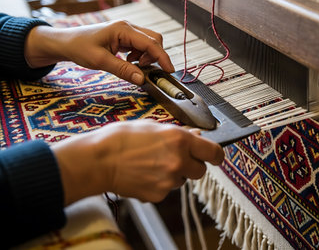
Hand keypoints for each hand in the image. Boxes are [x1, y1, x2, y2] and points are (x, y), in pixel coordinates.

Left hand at [24, 20, 174, 84]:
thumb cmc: (80, 48)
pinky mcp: (125, 36)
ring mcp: (127, 30)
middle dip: (155, 56)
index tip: (170, 71)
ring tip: (133, 66)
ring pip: (149, 42)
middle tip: (144, 70)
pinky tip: (129, 61)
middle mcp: (128, 27)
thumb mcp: (100, 61)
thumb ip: (123, 70)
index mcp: (123, 29)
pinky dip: (141, 55)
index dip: (162, 57)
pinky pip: (141, 45)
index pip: (151, 43)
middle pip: (155, 39)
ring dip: (147, 56)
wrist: (66, 42)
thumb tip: (143, 79)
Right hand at [52, 120, 223, 204]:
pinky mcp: (158, 195)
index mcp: (180, 140)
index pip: (214, 152)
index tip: (214, 156)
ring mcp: (169, 181)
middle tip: (176, 158)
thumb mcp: (154, 126)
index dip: (216, 155)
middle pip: (201, 171)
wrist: (99, 160)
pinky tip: (144, 173)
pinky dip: (159, 184)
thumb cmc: (122, 138)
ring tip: (151, 163)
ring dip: (174, 173)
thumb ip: (179, 133)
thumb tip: (196, 136)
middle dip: (192, 165)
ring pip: (182, 180)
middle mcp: (179, 161)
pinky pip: (166, 190)